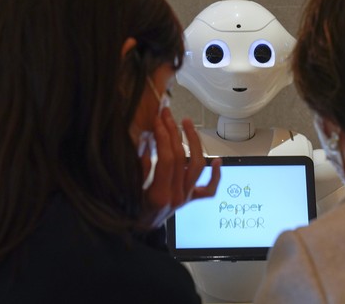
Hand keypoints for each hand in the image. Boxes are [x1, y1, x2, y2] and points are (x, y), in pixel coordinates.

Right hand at [140, 107, 220, 227]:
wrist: (137, 231)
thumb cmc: (128, 211)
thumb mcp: (127, 189)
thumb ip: (139, 168)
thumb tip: (147, 142)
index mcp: (160, 195)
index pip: (167, 158)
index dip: (163, 136)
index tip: (157, 119)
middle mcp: (177, 196)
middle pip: (182, 157)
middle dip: (174, 131)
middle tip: (166, 114)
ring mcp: (186, 198)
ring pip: (198, 166)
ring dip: (194, 142)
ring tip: (186, 123)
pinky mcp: (190, 199)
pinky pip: (209, 189)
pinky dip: (215, 175)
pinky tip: (217, 161)